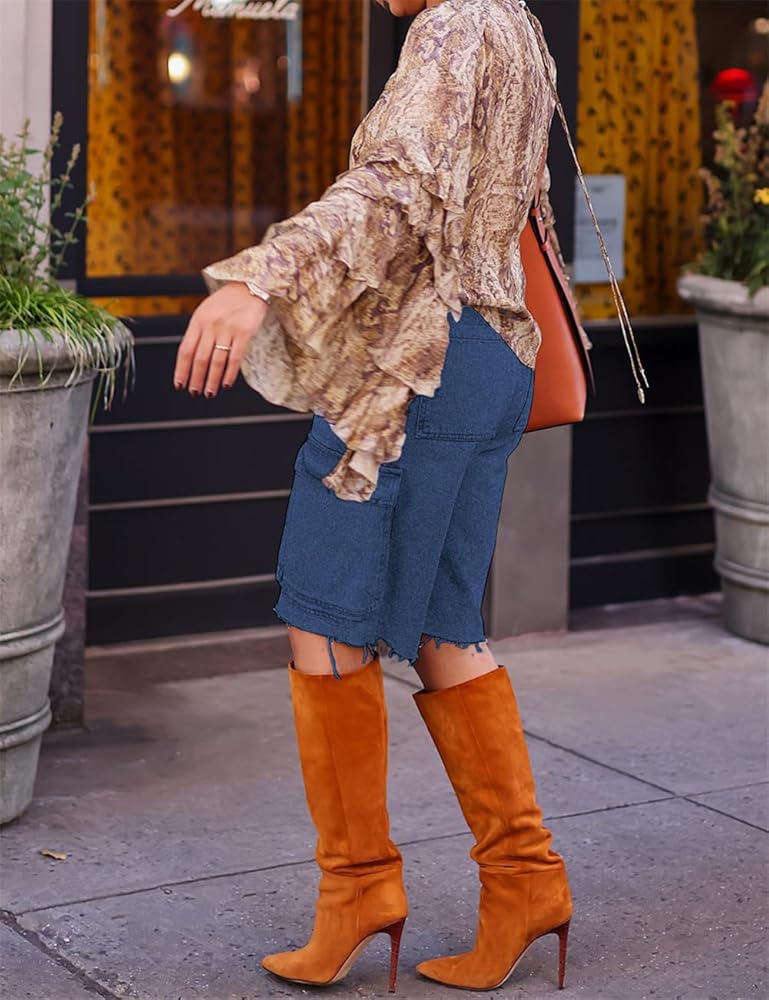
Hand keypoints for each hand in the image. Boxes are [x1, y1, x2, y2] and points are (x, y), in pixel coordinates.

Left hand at [173, 282, 268, 396]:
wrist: (249, 286)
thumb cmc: (228, 300)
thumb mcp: (206, 311)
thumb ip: (199, 332)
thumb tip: (191, 357)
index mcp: (198, 320)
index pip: (185, 350)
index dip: (181, 370)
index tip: (180, 383)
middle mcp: (211, 325)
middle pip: (200, 359)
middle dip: (196, 379)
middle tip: (194, 392)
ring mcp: (227, 329)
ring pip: (216, 361)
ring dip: (212, 380)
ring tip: (209, 392)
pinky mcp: (243, 333)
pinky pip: (235, 358)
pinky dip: (230, 373)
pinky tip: (227, 383)